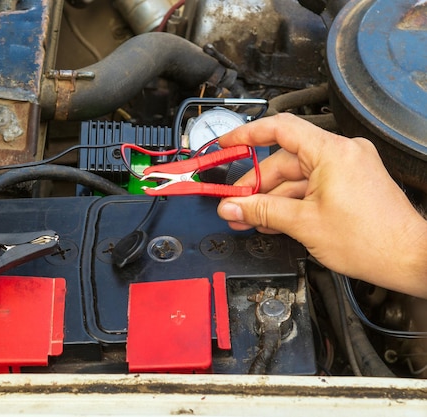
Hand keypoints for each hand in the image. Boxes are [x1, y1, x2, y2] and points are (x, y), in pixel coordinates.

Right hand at [217, 113, 426, 297]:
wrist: (408, 258)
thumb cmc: (372, 240)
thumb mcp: (303, 224)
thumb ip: (261, 212)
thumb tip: (232, 207)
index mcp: (332, 152)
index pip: (279, 128)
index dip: (246, 135)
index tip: (226, 143)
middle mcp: (342, 153)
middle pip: (284, 160)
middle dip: (255, 185)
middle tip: (234, 205)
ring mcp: (347, 168)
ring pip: (296, 177)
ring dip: (271, 199)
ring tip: (249, 219)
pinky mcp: (350, 183)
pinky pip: (311, 186)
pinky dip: (291, 201)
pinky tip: (273, 219)